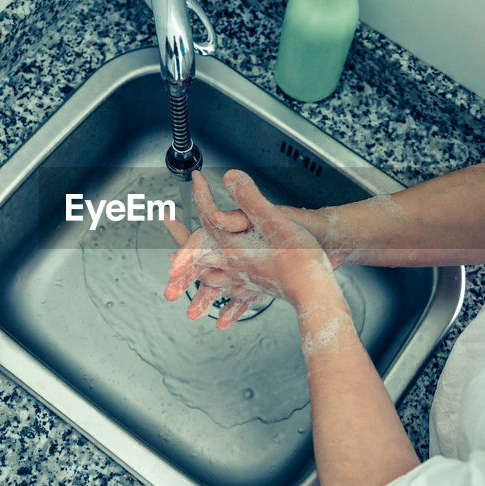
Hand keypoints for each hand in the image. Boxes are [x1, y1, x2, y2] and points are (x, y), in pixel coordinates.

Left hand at [163, 170, 336, 328]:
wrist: (315, 291)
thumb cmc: (300, 259)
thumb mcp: (275, 221)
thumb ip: (251, 199)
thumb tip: (229, 177)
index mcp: (233, 247)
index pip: (207, 218)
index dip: (201, 195)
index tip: (198, 179)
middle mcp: (233, 265)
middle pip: (196, 253)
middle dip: (179, 236)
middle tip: (168, 221)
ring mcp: (244, 279)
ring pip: (208, 275)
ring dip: (191, 270)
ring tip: (178, 265)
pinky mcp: (257, 287)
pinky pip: (231, 294)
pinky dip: (220, 299)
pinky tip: (221, 308)